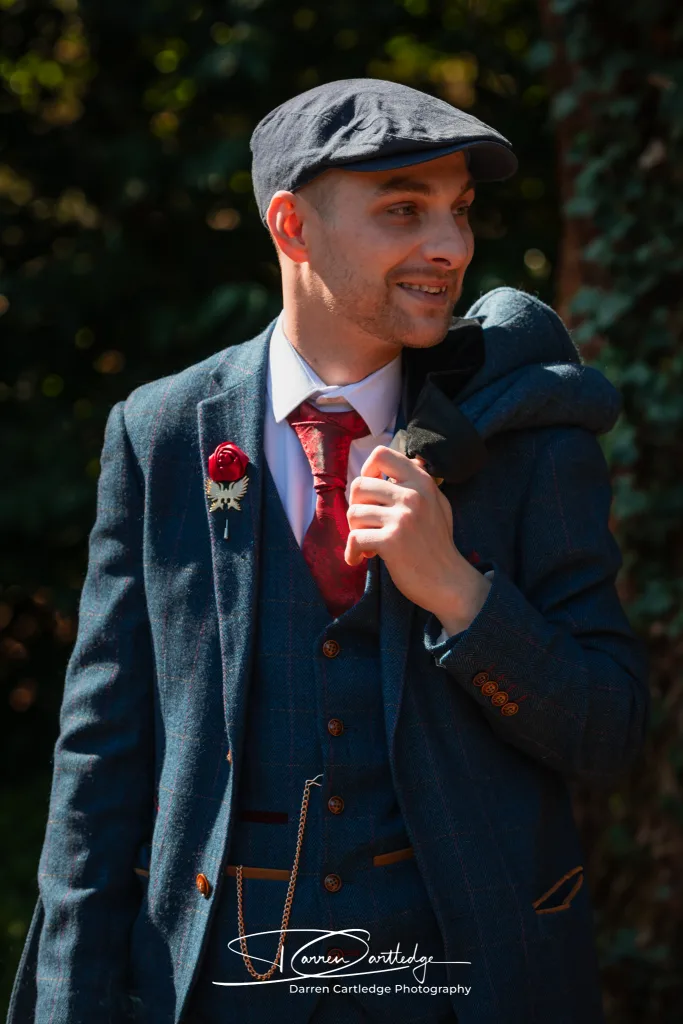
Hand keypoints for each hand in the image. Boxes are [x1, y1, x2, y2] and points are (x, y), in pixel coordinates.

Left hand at [344, 445, 481, 617]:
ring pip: (353, 513)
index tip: (370, 492)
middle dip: (356, 507)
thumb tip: (408, 461)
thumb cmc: (438, 543)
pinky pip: (354, 538)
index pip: (381, 454)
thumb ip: (421, 482)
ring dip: (355, 531)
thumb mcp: (438, 503)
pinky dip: (352, 552)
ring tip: (369, 544)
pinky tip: (360, 558)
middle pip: (359, 485)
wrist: (448, 581)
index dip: (367, 470)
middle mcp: (413, 495)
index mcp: (422, 481)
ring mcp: (402, 518)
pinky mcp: (391, 541)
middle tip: (366, 525)